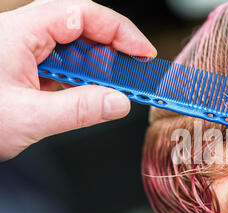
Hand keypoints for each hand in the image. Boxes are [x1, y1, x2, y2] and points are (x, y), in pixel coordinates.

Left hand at [0, 0, 156, 160]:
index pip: (82, 14)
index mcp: (19, 32)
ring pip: (73, 47)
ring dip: (98, 67)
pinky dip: (82, 79)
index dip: (119, 30)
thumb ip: (79, 110)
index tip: (142, 53)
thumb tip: (119, 102)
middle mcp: (22, 35)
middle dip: (113, 49)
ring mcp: (22, 50)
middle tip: (135, 73)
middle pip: (81, 27)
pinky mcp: (24, 67)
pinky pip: (61, 64)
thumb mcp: (28, 118)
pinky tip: (89, 94)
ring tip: (116, 87)